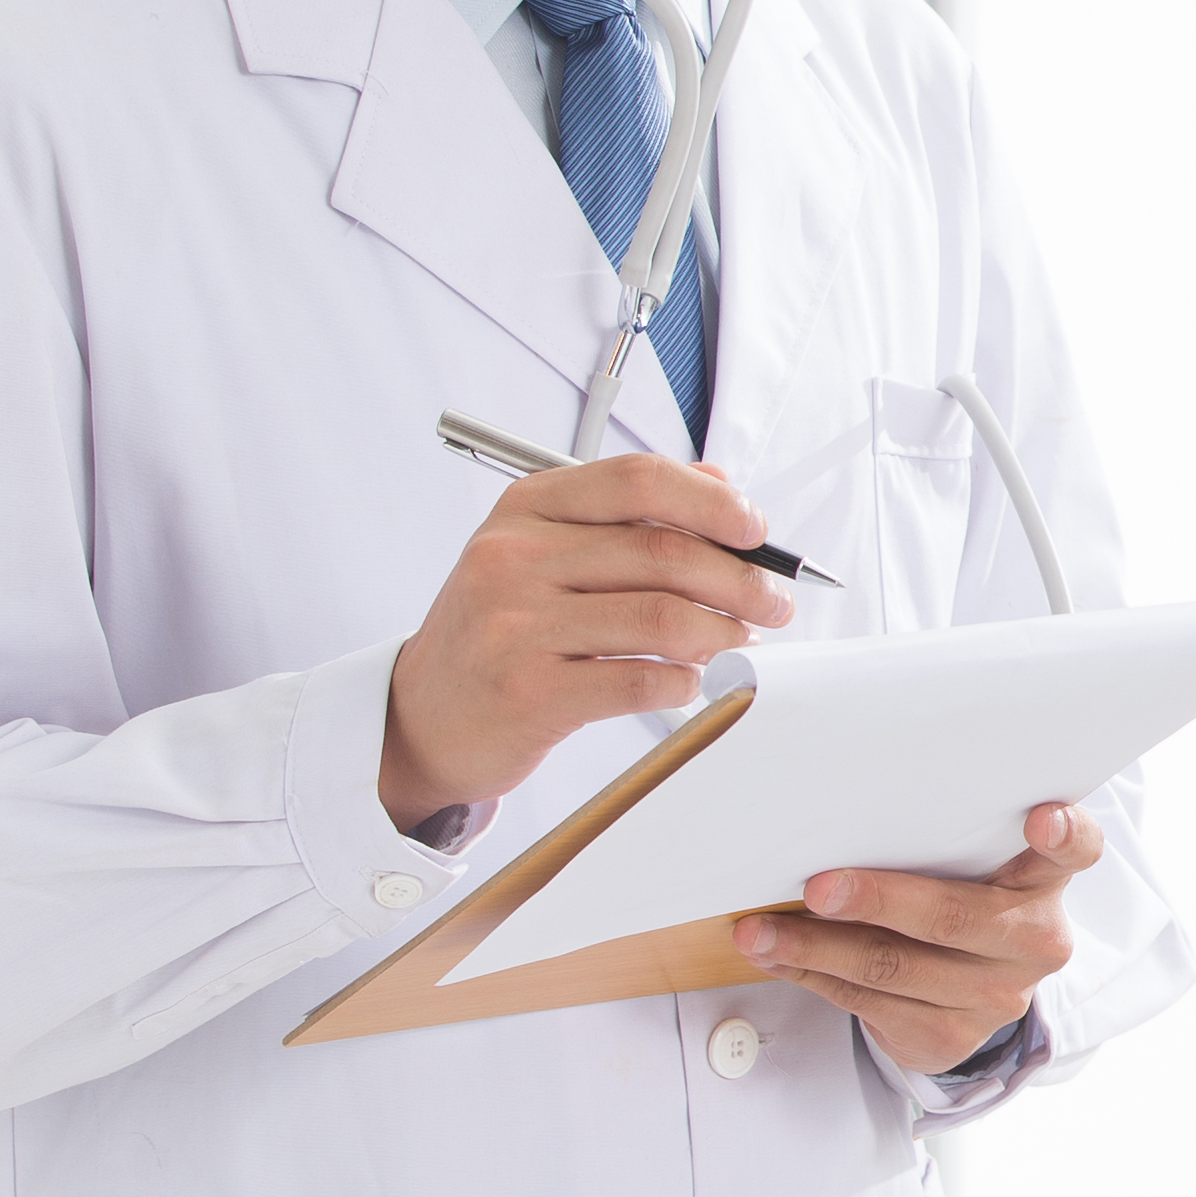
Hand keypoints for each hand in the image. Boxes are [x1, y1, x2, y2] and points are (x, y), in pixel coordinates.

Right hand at [383, 456, 795, 830]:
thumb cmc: (498, 629)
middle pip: (663, 552)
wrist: (422, 715)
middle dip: (740, 579)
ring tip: (739, 640)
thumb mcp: (543, 551)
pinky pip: (640, 679)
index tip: (757, 531)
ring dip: (723, 632)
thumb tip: (718, 483)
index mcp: (526, 509)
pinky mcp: (529, 692)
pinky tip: (690, 680)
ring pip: (661, 617)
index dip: (713, 502)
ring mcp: (517, 625)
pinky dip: (684, 681)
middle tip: (773, 601)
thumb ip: (626, 514)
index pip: (638, 481)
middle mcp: (515, 557)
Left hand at [732, 801, 1103, 1078]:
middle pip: (953, 920)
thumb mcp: (970, 863)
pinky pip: (867, 1004)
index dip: (1064, 834)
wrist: (970, 986)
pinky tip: (777, 955)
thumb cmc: (958, 896)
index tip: (1042, 819)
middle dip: (877, 901)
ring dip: (815, 946)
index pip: (1076, 851)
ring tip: (759, 930)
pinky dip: (812, 975)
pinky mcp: (950, 1039)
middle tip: (818, 887)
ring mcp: (995, 998)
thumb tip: (843, 806)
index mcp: (1044, 881)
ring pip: (893, 969)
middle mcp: (1033, 942)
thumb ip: (944, 837)